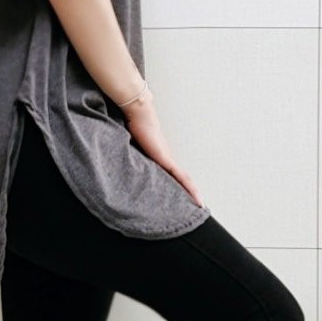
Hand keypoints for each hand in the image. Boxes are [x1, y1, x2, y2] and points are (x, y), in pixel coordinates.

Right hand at [121, 89, 204, 208]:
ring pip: (185, 181)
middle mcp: (167, 159)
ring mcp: (169, 160)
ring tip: (199, 204)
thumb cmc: (135, 127)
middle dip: (189, 192)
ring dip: (192, 192)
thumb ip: (133, 155)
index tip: (183, 198)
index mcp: (160, 158)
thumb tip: (122, 161)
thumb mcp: (132, 147)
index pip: (172, 176)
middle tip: (195, 205)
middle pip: (182, 180)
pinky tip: (197, 197)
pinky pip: (182, 178)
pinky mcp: (168, 161)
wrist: (140, 115)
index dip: (178, 186)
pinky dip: (190, 188)